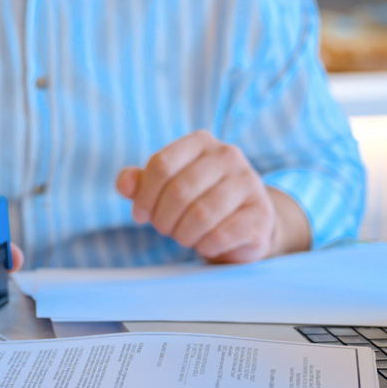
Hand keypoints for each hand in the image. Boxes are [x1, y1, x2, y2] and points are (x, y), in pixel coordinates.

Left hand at [115, 131, 309, 262]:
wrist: (244, 225)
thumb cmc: (196, 202)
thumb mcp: (164, 189)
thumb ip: (140, 182)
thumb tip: (125, 183)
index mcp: (200, 142)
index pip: (161, 164)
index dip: (144, 196)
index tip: (141, 215)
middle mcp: (228, 155)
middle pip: (179, 190)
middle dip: (163, 219)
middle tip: (164, 229)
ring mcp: (249, 182)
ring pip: (201, 214)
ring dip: (183, 234)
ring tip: (184, 236)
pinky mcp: (261, 213)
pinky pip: (222, 234)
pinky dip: (205, 245)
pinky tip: (204, 243)